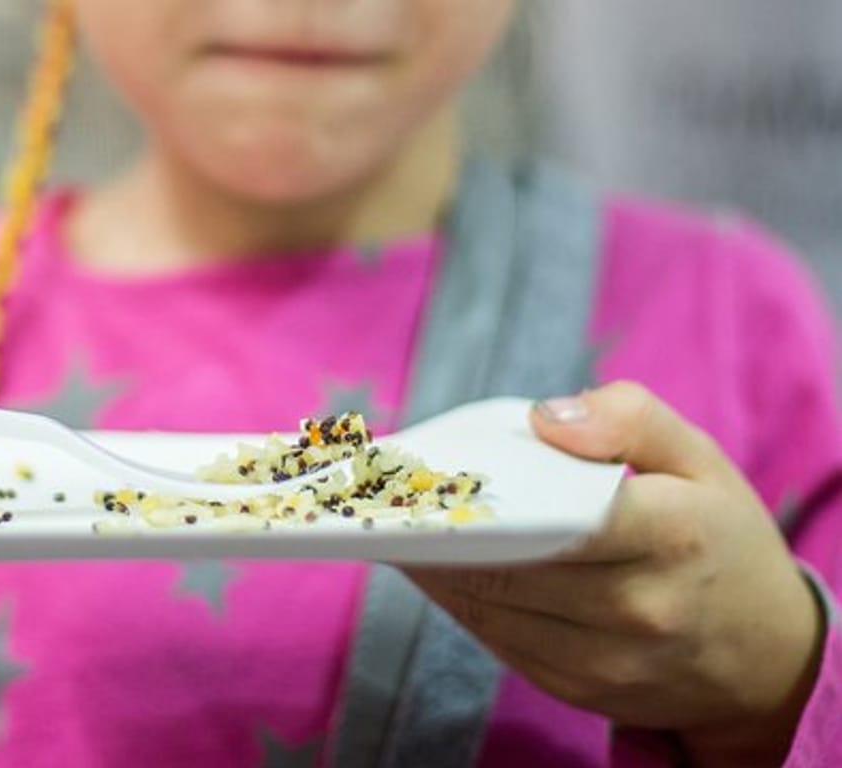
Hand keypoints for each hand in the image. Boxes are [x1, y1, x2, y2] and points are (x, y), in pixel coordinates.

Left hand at [407, 382, 824, 765]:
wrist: (765, 653)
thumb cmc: (717, 537)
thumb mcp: (697, 459)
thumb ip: (628, 419)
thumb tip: (545, 416)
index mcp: (675, 534)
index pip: (567, 514)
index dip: (487, 497)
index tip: (426, 473)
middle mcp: (642, 608)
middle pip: (509, 566)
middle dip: (438, 531)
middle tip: (385, 495)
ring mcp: (609, 662)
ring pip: (490, 608)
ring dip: (433, 568)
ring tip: (394, 525)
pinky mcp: (580, 692)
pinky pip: (497, 641)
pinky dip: (458, 601)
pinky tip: (432, 566)